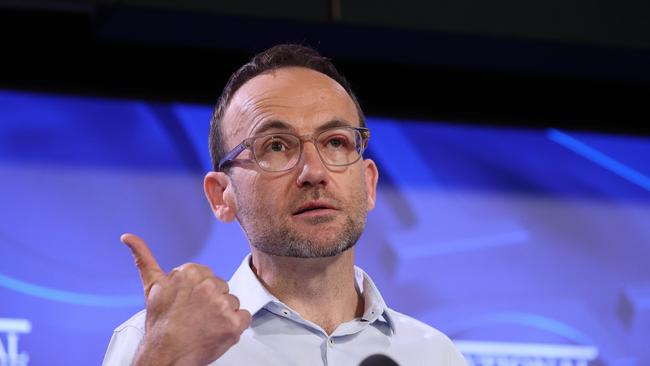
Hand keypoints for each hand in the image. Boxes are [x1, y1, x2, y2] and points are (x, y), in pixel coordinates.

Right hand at [121, 233, 250, 365]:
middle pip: (222, 288)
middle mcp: (208, 285)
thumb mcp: (151, 287)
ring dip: (223, 315)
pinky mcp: (234, 323)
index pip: (209, 276)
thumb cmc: (160, 324)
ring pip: (233, 303)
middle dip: (212, 302)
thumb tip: (128, 237)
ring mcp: (222, 305)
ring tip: (204, 325)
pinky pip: (245, 317)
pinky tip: (218, 331)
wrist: (165, 356)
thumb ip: (144, 258)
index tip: (189, 303)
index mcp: (191, 272)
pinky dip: (235, 326)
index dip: (199, 293)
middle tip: (195, 316)